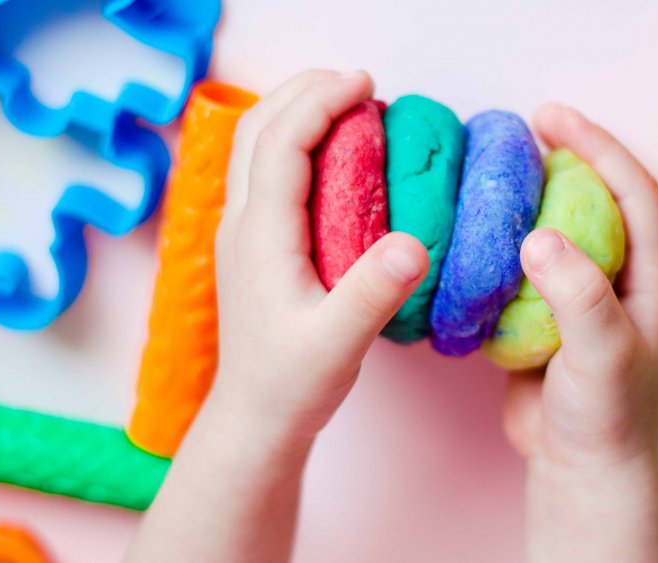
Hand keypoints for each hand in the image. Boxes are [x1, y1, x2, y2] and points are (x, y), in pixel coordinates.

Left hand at [213, 69, 428, 437]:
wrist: (256, 417)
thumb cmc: (294, 382)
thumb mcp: (339, 342)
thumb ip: (374, 292)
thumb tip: (415, 243)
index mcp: (260, 235)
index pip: (282, 142)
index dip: (321, 101)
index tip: (366, 83)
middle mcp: (242, 222)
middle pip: (259, 127)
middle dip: (305, 90)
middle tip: (359, 82)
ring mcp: (242, 231)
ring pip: (257, 146)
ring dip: (297, 111)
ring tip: (348, 103)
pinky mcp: (253, 243)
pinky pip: (267, 170)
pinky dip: (297, 140)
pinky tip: (334, 154)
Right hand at [504, 103, 657, 562]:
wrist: (580, 467)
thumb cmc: (607, 417)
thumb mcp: (603, 352)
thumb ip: (578, 294)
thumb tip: (537, 236)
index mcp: (652, 277)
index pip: (632, 192)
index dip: (597, 146)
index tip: (552, 118)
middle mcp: (623, 277)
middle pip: (599, 197)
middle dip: (568, 156)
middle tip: (525, 126)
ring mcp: (587, 294)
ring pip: (563, 226)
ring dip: (534, 194)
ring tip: (500, 168)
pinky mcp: (552, 313)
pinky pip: (531, 262)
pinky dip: (507, 238)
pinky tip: (480, 228)